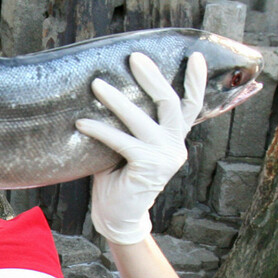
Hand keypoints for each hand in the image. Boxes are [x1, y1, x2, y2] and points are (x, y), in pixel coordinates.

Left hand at [76, 51, 205, 243]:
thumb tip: (109, 97)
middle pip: (169, 102)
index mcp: (174, 141)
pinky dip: (100, 130)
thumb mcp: (127, 151)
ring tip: (97, 84)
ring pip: (142, 118)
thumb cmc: (118, 184)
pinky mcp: (147, 165)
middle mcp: (175, 147)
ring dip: (117, 99)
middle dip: (152, 76)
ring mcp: (164, 156)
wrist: (118, 220)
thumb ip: (130, 130)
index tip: (194, 56)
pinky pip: (121, 140)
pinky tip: (82, 122)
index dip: (195, 81)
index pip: (190, 106)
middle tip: (134, 57)